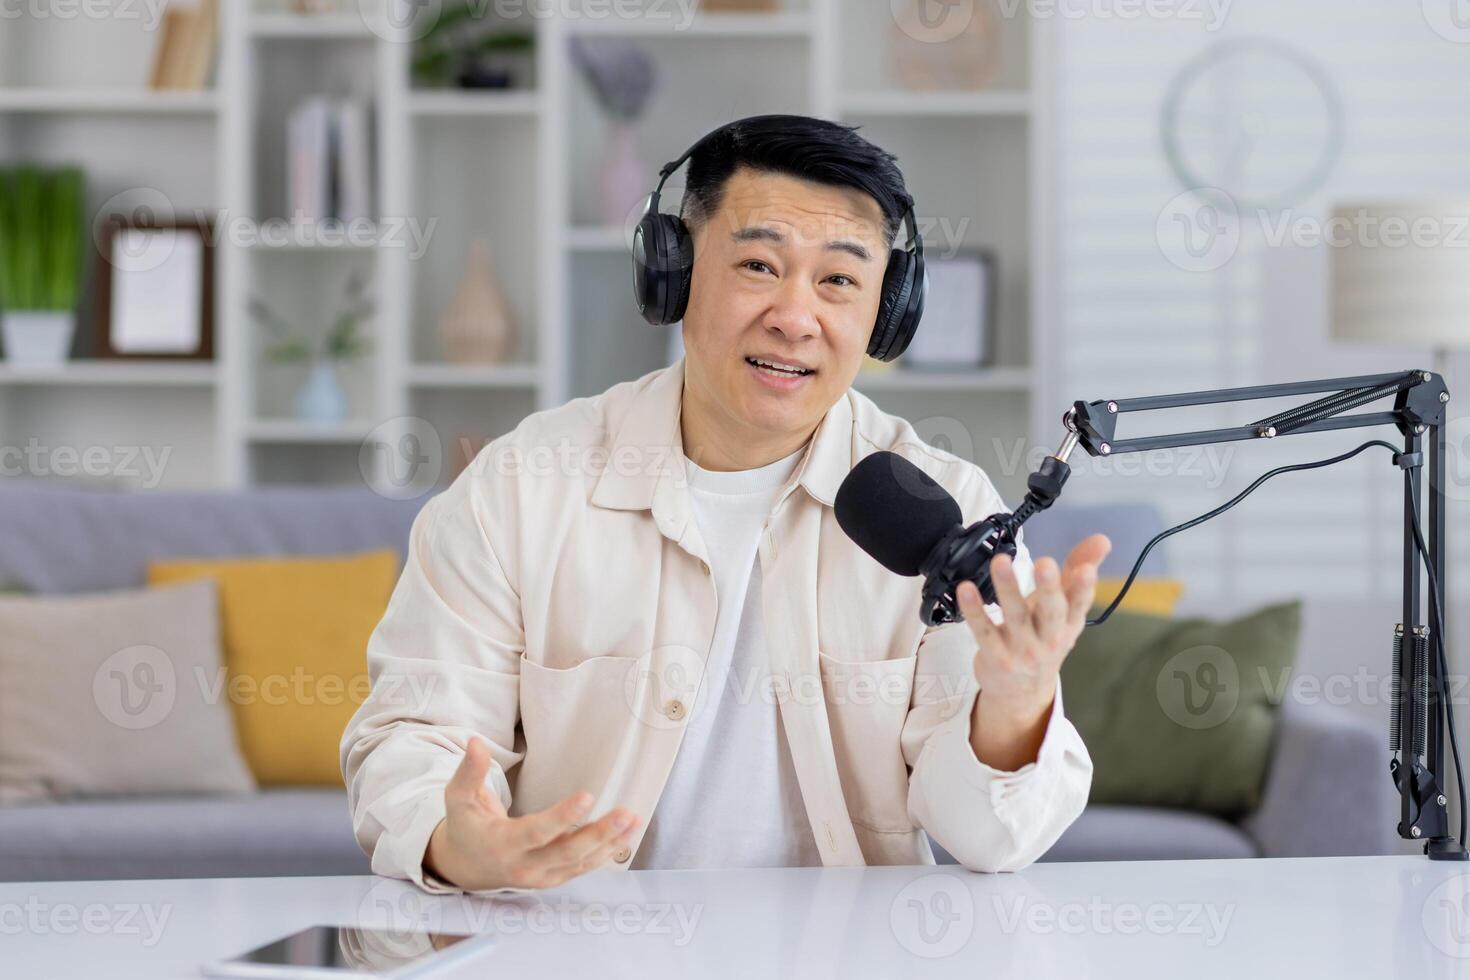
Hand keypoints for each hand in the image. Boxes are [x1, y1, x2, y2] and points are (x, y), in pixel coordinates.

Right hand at [423, 738, 640, 890]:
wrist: (465, 867)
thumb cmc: (466, 826)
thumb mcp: (458, 798)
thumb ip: (469, 771)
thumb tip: (476, 742)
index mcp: (501, 845)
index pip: (536, 832)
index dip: (562, 817)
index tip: (587, 797)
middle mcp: (524, 866)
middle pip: (566, 853)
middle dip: (598, 834)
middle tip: (626, 813)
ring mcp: (540, 877)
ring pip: (580, 863)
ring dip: (610, 843)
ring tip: (634, 821)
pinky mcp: (553, 879)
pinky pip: (582, 868)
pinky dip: (606, 853)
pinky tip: (627, 836)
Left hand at [957, 534, 1110, 768]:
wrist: (1021, 692)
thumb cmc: (1044, 638)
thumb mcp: (1065, 609)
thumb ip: (1079, 569)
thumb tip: (1102, 539)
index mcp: (1068, 624)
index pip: (1080, 604)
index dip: (1084, 588)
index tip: (1086, 570)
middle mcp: (1049, 638)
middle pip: (1051, 612)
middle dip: (1049, 587)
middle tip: (1046, 563)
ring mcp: (1022, 649)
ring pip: (1015, 616)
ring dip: (1008, 588)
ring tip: (1000, 561)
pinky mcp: (995, 655)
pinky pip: (983, 631)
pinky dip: (974, 610)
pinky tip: (966, 589)